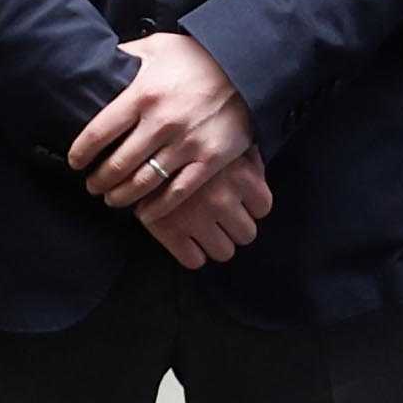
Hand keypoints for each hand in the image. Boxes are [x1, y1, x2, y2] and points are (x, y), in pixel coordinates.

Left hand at [70, 33, 253, 215]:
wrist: (247, 66)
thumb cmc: (198, 56)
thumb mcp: (158, 47)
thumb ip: (126, 56)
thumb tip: (97, 60)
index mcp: (143, 94)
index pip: (98, 132)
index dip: (81, 153)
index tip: (76, 162)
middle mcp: (162, 121)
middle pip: (118, 163)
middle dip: (99, 181)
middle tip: (92, 186)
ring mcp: (188, 142)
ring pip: (143, 182)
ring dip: (121, 196)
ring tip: (113, 199)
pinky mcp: (211, 159)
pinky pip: (177, 192)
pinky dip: (157, 207)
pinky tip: (144, 212)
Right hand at [134, 150, 272, 270]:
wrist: (139, 147)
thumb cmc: (188, 142)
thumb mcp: (224, 141)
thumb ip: (247, 159)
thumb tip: (258, 174)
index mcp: (242, 176)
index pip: (262, 208)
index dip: (249, 206)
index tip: (236, 202)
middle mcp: (224, 199)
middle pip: (246, 234)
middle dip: (233, 228)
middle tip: (218, 218)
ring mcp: (197, 218)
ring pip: (224, 252)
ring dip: (215, 243)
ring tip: (202, 229)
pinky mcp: (170, 232)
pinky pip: (194, 261)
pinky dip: (191, 254)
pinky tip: (185, 239)